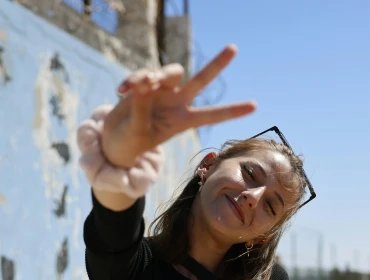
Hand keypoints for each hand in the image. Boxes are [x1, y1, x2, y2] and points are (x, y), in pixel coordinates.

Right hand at [102, 44, 255, 167]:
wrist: (114, 140)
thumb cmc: (131, 143)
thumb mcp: (139, 132)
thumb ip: (143, 108)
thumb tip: (147, 81)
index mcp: (183, 121)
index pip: (212, 115)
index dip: (232, 110)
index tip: (255, 106)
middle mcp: (177, 102)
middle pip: (200, 79)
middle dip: (217, 64)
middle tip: (234, 48)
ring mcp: (162, 91)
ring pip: (170, 71)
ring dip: (156, 75)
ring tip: (141, 84)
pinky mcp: (144, 84)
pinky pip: (143, 74)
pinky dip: (133, 80)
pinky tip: (121, 91)